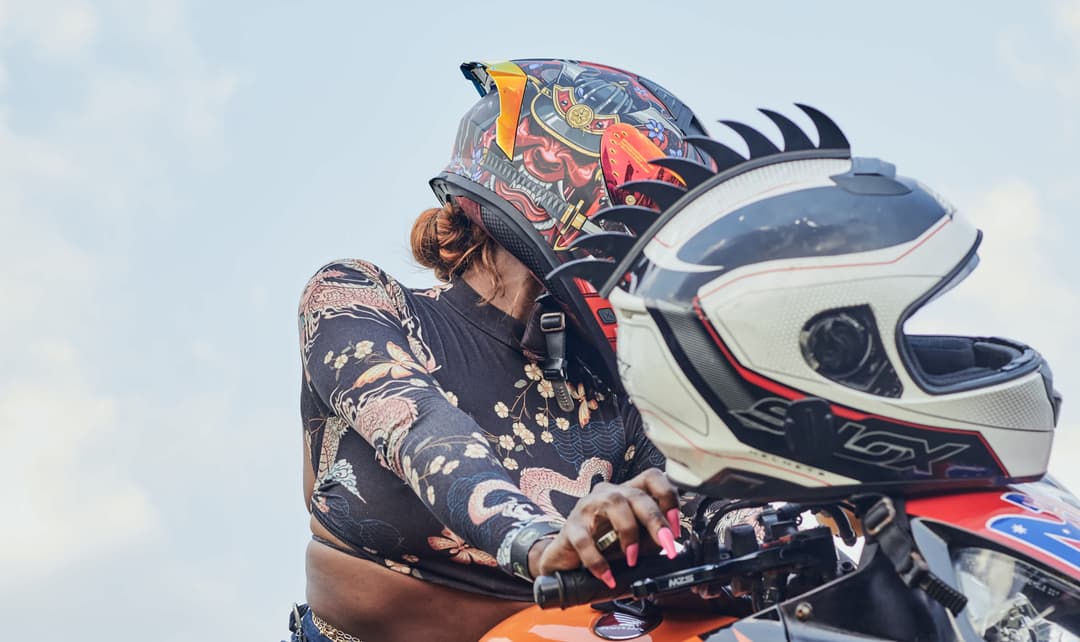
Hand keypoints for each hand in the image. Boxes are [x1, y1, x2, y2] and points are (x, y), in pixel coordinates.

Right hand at [529, 468, 680, 587]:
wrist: (567, 562)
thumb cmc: (602, 547)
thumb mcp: (635, 541)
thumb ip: (652, 537)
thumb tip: (670, 541)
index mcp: (627, 493)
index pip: (652, 478)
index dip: (668, 497)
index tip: (676, 524)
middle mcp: (608, 494)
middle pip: (636, 494)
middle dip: (656, 520)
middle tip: (667, 544)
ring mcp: (587, 507)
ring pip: (614, 505)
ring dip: (629, 533)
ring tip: (632, 558)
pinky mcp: (571, 527)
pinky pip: (585, 540)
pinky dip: (598, 560)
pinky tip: (607, 575)